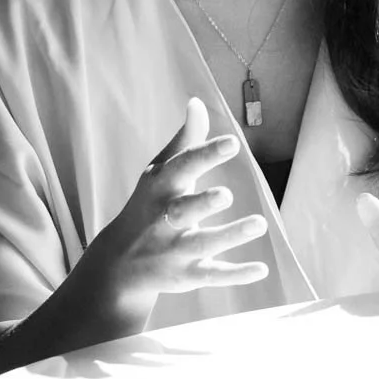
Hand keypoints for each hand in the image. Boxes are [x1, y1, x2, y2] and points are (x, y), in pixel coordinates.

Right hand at [93, 97, 267, 304]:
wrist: (117, 263)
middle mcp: (164, 220)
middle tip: (226, 195)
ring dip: (230, 235)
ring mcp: (174, 250)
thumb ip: (185, 140)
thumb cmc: (148, 205)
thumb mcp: (160, 172)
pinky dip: (236, 274)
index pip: (182, 168)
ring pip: (202, 244)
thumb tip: (197, 102)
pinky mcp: (186, 275)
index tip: (231, 142)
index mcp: (160, 188)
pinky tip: (262, 269)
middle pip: (184, 211)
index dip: (206, 155)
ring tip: (259, 223)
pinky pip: (211, 276)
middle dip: (203, 203)